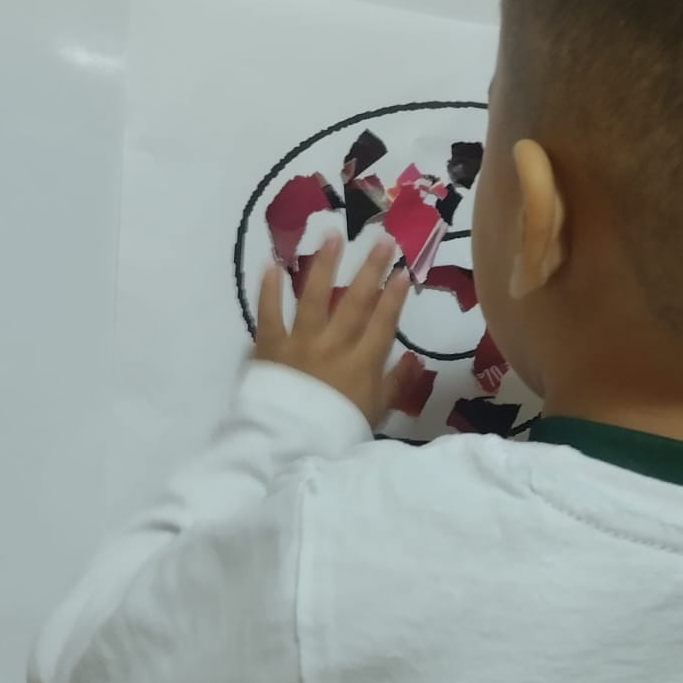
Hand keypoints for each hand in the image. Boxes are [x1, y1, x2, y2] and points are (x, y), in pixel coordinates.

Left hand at [255, 236, 422, 425]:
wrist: (290, 446)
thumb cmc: (337, 430)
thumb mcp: (375, 412)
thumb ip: (395, 384)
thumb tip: (414, 358)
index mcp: (362, 362)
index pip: (383, 321)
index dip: (395, 295)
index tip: (404, 271)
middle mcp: (333, 345)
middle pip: (354, 301)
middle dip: (370, 269)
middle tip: (382, 240)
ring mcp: (300, 343)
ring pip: (313, 297)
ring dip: (324, 265)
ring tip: (332, 236)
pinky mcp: (270, 348)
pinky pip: (269, 314)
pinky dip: (269, 289)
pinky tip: (272, 263)